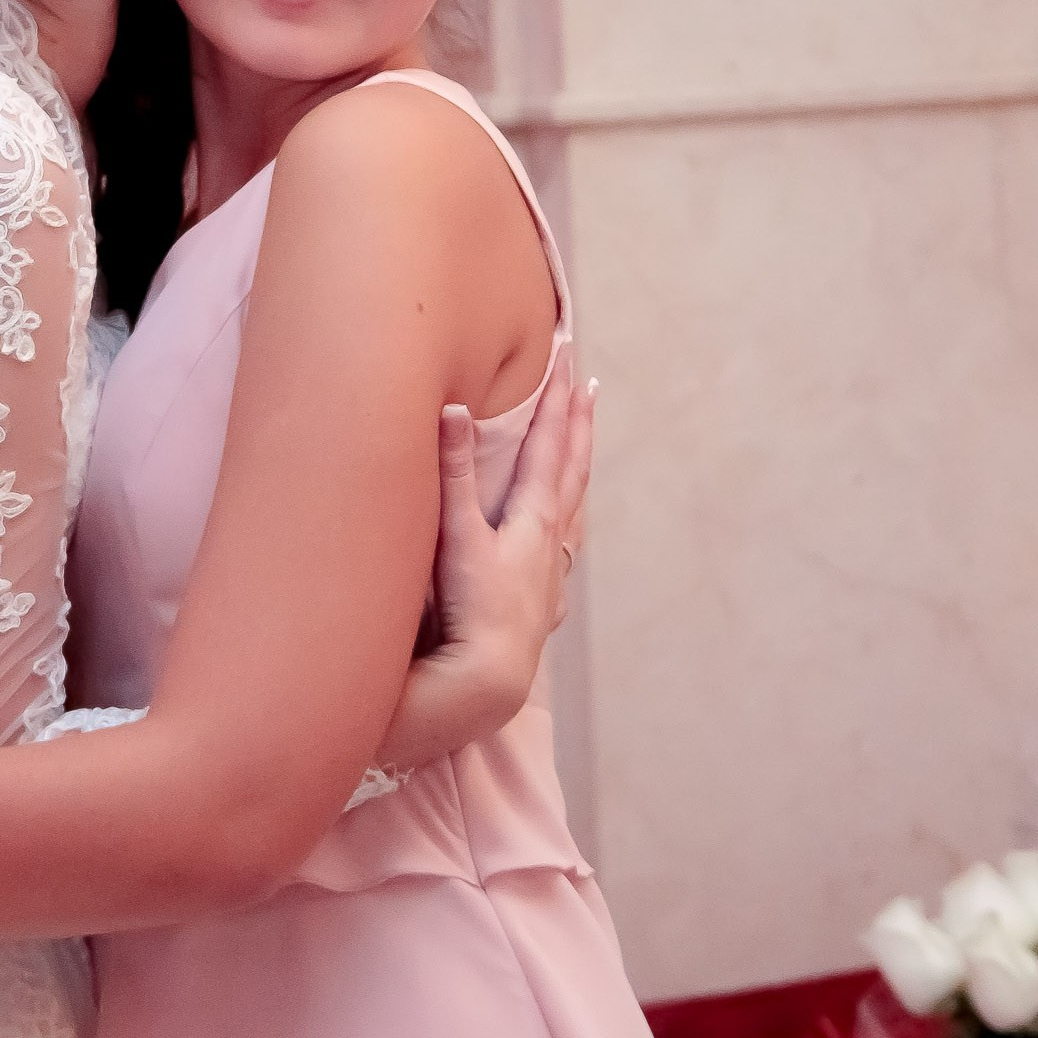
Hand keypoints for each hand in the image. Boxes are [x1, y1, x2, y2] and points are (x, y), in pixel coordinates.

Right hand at [378, 357, 595, 772]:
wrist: (488, 681)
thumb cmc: (471, 610)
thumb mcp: (458, 535)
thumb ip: (454, 474)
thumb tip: (451, 409)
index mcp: (533, 516)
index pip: (549, 443)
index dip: (556, 398)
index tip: (567, 356)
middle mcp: (550, 540)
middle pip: (572, 469)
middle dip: (576, 423)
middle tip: (586, 384)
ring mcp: (549, 573)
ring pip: (573, 508)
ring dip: (576, 471)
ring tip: (581, 447)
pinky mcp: (541, 604)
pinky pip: (561, 553)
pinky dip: (564, 531)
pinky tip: (560, 543)